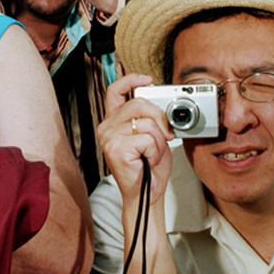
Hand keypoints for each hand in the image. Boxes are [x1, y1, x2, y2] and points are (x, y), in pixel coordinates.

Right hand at [97, 74, 174, 205]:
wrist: (146, 195)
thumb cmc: (149, 167)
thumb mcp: (151, 136)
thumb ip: (149, 118)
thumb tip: (160, 105)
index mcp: (113, 122)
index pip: (115, 91)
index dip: (131, 80)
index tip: (148, 79)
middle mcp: (107, 128)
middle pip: (139, 103)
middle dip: (160, 117)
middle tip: (166, 134)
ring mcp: (109, 138)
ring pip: (146, 122)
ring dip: (158, 140)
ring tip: (152, 153)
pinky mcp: (116, 149)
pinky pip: (148, 139)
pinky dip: (155, 151)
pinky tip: (148, 161)